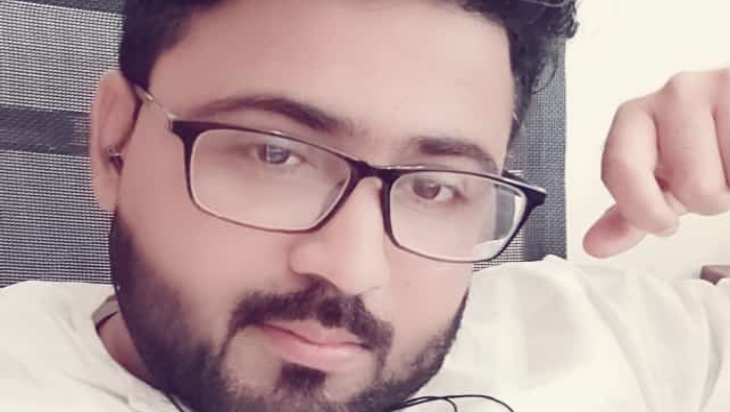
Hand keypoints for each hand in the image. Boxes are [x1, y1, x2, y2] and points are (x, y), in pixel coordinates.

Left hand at [584, 68, 729, 257]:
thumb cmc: (703, 149)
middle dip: (706, 198)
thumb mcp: (662, 184)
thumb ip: (630, 213)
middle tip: (711, 177)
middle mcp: (675, 94)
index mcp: (635, 117)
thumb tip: (595, 243)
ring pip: (725, 181)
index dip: (645, 210)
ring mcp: (719, 86)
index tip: (663, 222)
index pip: (620, 168)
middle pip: (690, 184)